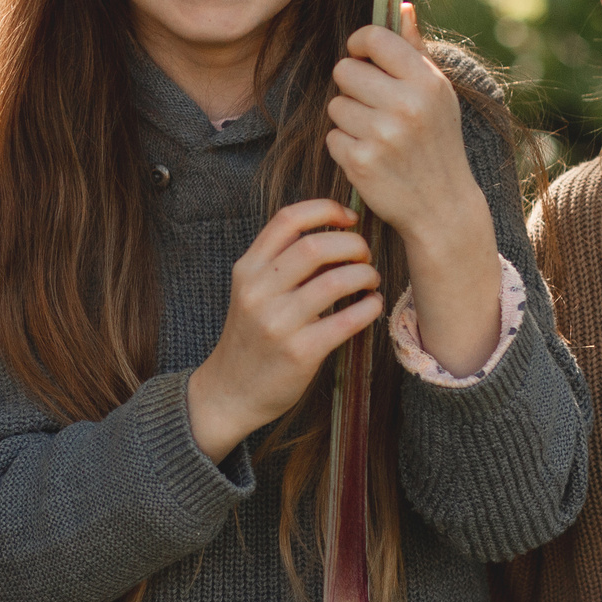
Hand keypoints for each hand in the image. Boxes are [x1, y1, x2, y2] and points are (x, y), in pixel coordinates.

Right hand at [186, 200, 381, 460]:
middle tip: (365, 256)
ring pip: (335, 281)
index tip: (350, 217)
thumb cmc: (251, 337)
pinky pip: (346, 321)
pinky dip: (368, 307)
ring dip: (364, 275)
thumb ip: (282, 263)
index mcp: (247, 269)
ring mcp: (278, 323)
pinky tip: (371, 306)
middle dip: (352, 245)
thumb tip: (337, 235)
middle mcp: (258, 291)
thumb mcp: (252, 291)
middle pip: (315, 246)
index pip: (288, 220)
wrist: (229, 392)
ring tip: (370, 280)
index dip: (325, 210)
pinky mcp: (299, 353)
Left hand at [327, 5, 499, 374]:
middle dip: (352, 86)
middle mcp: (406, 105)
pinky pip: (332, 136)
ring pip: (335, 105)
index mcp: (426, 81)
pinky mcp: (361, 162)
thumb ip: (415, 50)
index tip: (363, 57)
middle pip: (344, 71)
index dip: (360, 45)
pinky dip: (345, 146)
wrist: (442, 207)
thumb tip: (401, 5)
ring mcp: (383, 135)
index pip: (373, 38)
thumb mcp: (437, 94)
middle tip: (373, 106)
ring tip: (376, 135)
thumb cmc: (437, 141)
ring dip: (349, 118)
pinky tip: (370, 157)